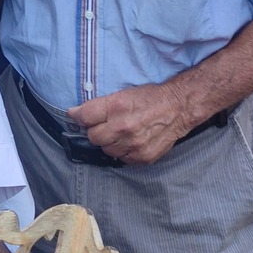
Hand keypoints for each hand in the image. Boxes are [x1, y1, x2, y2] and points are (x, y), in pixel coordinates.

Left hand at [67, 83, 191, 164]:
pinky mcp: (142, 157)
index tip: (75, 115)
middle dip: (95, 130)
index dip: (77, 116)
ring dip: (108, 142)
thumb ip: (100, 105)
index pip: (84, 116)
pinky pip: (122, 159)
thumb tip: (76, 114)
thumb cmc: (149, 97)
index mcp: (117, 106)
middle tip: (103, 124)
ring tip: (119, 132)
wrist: (177, 107)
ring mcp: (133, 144)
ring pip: (106, 150)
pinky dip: (122, 151)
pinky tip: (129, 141)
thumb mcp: (123, 93)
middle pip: (93, 136)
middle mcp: (123, 126)